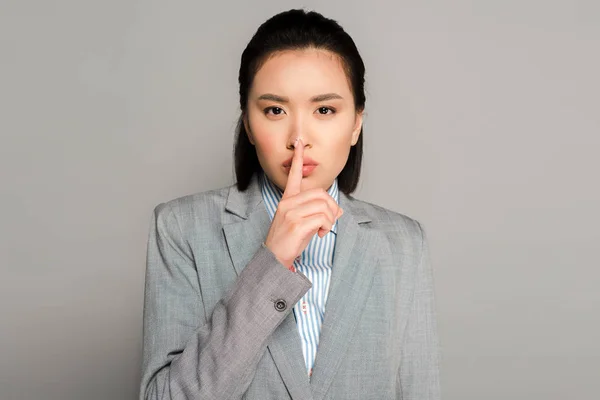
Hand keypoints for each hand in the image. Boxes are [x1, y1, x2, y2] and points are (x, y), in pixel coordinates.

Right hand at [264, 138, 342, 270]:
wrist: (274, 259)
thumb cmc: (289, 241)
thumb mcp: (303, 223)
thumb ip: (317, 213)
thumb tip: (338, 211)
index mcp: (287, 200)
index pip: (293, 176)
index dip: (298, 159)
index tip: (299, 144)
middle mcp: (288, 203)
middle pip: (320, 193)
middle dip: (332, 207)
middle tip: (329, 221)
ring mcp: (291, 213)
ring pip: (323, 205)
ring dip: (330, 219)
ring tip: (323, 229)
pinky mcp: (296, 224)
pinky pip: (322, 218)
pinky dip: (327, 226)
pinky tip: (320, 234)